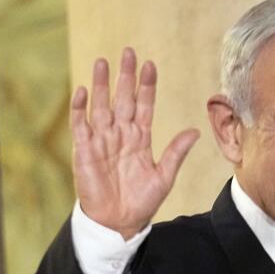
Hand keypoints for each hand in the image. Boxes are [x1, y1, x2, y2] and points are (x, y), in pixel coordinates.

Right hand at [71, 48, 200, 239]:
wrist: (119, 221)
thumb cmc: (141, 201)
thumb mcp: (164, 176)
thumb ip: (176, 153)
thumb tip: (195, 131)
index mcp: (140, 138)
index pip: (144, 105)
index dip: (147, 86)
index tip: (151, 64)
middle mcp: (120, 134)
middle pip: (123, 99)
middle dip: (125, 76)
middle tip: (128, 52)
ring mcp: (101, 140)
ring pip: (101, 106)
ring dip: (100, 84)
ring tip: (102, 62)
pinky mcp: (84, 150)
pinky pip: (80, 125)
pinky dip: (80, 108)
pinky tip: (82, 91)